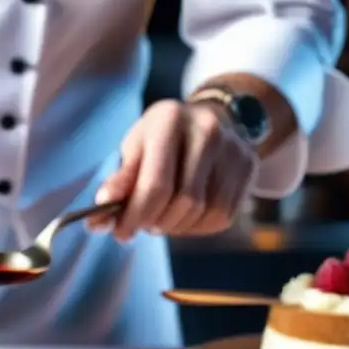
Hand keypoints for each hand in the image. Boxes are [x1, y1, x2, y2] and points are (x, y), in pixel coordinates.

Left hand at [88, 100, 258, 241]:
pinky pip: (221, 217)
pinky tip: (184, 216)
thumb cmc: (161, 139)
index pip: (155, 186)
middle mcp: (207, 130)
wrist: (211, 117)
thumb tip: (99, 219)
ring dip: (176, 227)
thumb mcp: (134, 148)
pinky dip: (197, 227)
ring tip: (162, 217)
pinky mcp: (249, 167)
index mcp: (169, 120)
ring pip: (204, 213)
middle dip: (156, 222)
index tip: (121, 232)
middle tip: (142, 224)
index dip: (136, 217)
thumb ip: (118, 182)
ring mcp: (234, 149)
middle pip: (183, 202)